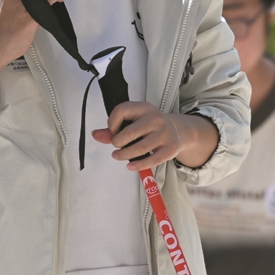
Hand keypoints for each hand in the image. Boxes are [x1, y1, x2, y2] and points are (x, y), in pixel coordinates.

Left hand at [91, 103, 219, 169]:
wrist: (178, 130)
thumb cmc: (150, 126)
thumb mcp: (133, 121)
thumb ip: (113, 129)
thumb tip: (95, 135)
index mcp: (144, 108)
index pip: (121, 111)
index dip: (112, 123)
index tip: (113, 131)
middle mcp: (155, 119)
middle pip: (129, 133)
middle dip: (117, 142)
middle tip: (116, 146)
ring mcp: (164, 134)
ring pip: (139, 148)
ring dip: (125, 155)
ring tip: (119, 156)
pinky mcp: (170, 148)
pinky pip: (152, 159)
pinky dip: (138, 165)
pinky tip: (130, 166)